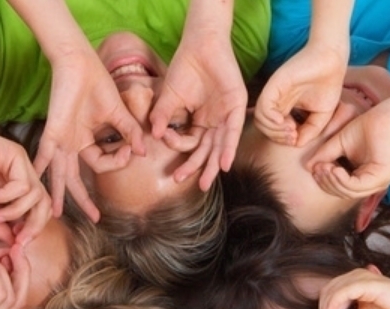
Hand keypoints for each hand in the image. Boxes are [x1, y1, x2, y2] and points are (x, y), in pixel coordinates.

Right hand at [0, 119, 51, 245]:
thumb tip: (13, 242)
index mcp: (14, 186)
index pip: (36, 210)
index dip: (31, 229)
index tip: (16, 245)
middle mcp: (22, 174)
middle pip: (44, 204)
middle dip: (34, 226)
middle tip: (19, 240)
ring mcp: (20, 163)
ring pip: (37, 196)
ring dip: (15, 212)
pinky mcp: (15, 154)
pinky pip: (22, 185)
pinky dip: (5, 197)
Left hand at [34, 48, 144, 221]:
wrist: (80, 64)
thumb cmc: (97, 84)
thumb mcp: (117, 114)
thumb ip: (130, 132)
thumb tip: (144, 150)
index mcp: (86, 140)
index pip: (102, 163)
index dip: (119, 160)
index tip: (132, 149)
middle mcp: (72, 144)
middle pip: (75, 179)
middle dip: (83, 200)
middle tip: (94, 217)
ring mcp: (61, 140)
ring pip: (58, 173)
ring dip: (57, 194)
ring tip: (54, 213)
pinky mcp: (53, 131)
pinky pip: (44, 153)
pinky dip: (37, 167)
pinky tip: (32, 179)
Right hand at [150, 32, 246, 190]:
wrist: (200, 45)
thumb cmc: (185, 68)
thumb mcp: (169, 97)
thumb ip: (162, 116)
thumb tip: (153, 135)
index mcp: (199, 121)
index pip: (190, 143)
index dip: (180, 150)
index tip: (169, 150)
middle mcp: (214, 122)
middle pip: (206, 150)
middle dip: (196, 167)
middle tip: (185, 182)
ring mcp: (226, 115)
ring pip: (220, 146)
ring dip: (213, 164)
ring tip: (204, 182)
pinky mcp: (236, 107)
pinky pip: (233, 132)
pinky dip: (228, 148)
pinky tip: (224, 164)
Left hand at [254, 43, 345, 146]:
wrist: (332, 60)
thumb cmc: (328, 84)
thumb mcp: (321, 115)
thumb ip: (310, 131)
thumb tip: (297, 144)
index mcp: (284, 108)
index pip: (272, 130)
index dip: (282, 139)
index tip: (296, 138)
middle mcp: (276, 101)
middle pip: (264, 127)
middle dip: (278, 137)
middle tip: (293, 135)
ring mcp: (274, 93)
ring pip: (261, 120)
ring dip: (275, 131)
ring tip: (292, 129)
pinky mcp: (274, 85)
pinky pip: (263, 107)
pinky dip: (271, 119)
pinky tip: (285, 121)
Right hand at [306, 100, 389, 199]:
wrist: (387, 115)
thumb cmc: (366, 127)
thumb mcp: (338, 144)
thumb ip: (325, 156)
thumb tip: (308, 168)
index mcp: (363, 178)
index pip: (340, 188)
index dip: (325, 181)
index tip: (315, 168)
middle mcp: (372, 184)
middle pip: (342, 193)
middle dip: (326, 183)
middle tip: (317, 169)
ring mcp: (378, 182)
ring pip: (348, 192)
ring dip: (332, 181)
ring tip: (324, 167)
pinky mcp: (382, 177)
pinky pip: (357, 186)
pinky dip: (342, 180)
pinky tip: (334, 169)